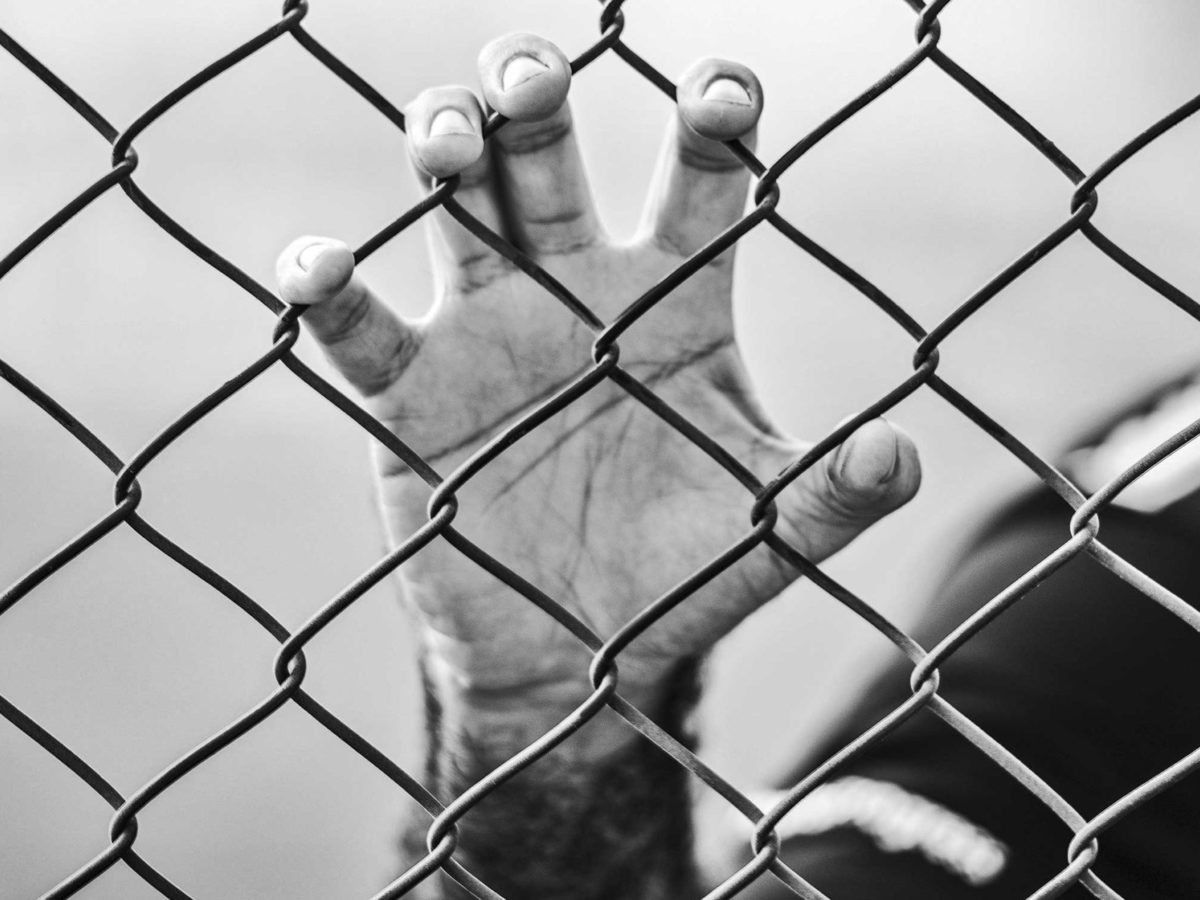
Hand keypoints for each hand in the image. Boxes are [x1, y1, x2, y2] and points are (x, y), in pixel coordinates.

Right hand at [275, 34, 919, 736]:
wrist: (574, 650)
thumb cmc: (678, 576)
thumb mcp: (764, 533)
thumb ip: (829, 495)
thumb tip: (900, 457)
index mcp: (676, 303)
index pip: (699, 188)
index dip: (712, 127)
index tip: (724, 94)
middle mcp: (577, 293)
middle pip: (550, 160)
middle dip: (538, 102)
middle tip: (536, 83)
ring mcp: (487, 333)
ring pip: (456, 207)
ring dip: (444, 151)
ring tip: (450, 137)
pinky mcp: (411, 394)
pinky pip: (361, 330)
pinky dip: (332, 294)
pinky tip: (319, 270)